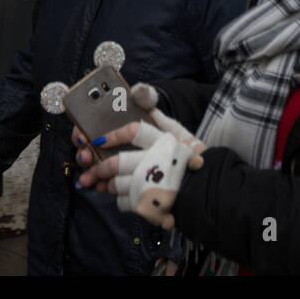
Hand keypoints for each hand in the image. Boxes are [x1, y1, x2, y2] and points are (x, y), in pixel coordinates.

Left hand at [74, 83, 208, 229]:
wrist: (207, 187)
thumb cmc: (190, 157)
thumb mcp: (179, 132)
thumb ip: (158, 116)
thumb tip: (140, 94)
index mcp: (163, 141)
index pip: (133, 131)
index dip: (113, 135)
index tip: (99, 139)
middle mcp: (157, 162)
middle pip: (118, 163)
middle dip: (100, 167)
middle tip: (92, 170)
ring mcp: (153, 185)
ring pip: (118, 184)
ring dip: (109, 184)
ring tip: (106, 183)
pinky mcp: (152, 204)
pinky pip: (126, 202)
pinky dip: (119, 198)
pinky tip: (120, 194)